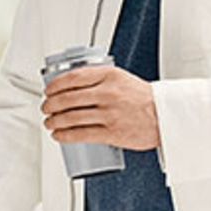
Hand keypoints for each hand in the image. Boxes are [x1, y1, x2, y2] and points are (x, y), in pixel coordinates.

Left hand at [42, 63, 158, 151]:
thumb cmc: (144, 98)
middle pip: (68, 98)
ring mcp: (109, 113)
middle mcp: (108, 93)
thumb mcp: (122, 79)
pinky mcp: (112, 132)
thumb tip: (73, 85)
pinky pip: (81, 134)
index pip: (74, 77)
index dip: (55, 85)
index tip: (48, 90)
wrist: (165, 116)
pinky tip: (58, 135)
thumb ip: (100, 79)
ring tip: (49, 123)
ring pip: (72, 117)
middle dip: (50, 105)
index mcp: (109, 75)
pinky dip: (65, 135)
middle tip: (46, 108)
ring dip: (54, 121)